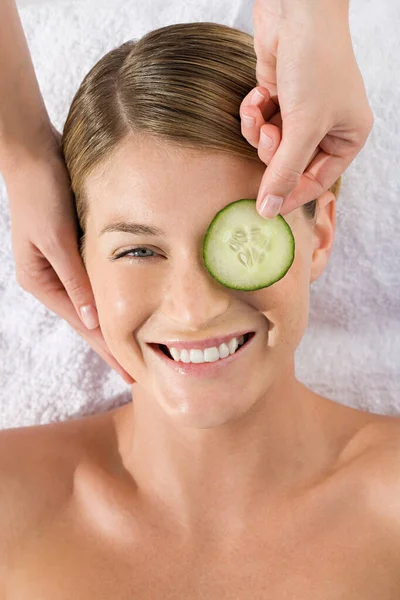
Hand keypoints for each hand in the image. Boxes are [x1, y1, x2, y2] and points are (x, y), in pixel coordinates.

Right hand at [5, 134, 134, 384]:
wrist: (34, 154)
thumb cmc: (42, 194)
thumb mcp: (56, 239)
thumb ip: (74, 279)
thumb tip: (92, 320)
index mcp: (42, 282)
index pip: (83, 325)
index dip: (107, 349)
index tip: (129, 372)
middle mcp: (51, 279)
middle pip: (88, 320)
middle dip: (112, 346)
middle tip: (138, 372)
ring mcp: (63, 266)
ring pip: (93, 303)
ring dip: (114, 324)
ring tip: (137, 347)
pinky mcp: (74, 250)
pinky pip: (96, 282)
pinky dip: (112, 298)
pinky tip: (128, 307)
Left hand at [240, 0, 374, 217]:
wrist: (297, 10)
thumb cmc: (315, 64)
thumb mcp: (304, 126)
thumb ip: (284, 172)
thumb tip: (269, 210)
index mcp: (347, 136)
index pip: (318, 181)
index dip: (291, 195)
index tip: (266, 208)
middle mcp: (325, 127)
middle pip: (290, 165)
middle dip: (274, 154)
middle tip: (272, 137)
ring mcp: (300, 112)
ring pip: (271, 146)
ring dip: (260, 133)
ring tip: (262, 113)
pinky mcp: (278, 97)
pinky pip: (260, 123)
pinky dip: (253, 114)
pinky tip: (256, 97)